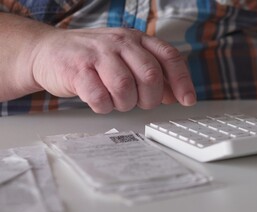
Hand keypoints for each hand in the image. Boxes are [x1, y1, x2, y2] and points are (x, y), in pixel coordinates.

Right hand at [31, 27, 195, 112]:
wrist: (48, 51)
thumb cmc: (93, 59)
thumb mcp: (126, 58)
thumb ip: (151, 73)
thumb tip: (174, 94)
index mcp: (137, 39)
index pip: (169, 57)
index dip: (182, 81)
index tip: (188, 100)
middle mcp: (120, 43)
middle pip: (150, 76)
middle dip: (149, 98)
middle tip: (139, 101)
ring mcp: (98, 54)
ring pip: (125, 88)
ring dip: (124, 103)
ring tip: (116, 100)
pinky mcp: (77, 69)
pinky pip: (99, 97)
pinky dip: (103, 106)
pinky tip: (99, 100)